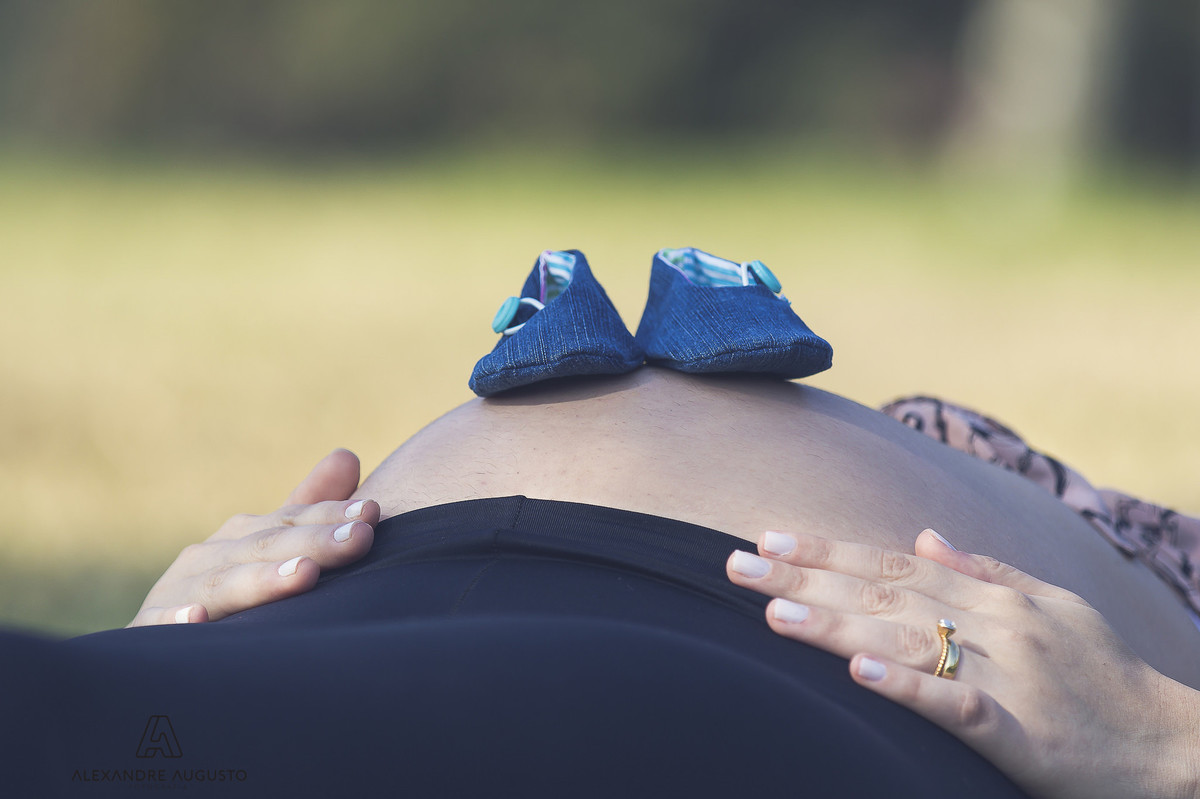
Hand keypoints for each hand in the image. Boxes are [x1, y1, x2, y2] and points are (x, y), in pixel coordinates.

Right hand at [129, 449, 378, 626]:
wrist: (155, 654)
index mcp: (240, 539)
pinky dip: (176, 621)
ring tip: (304, 573)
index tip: (373, 513)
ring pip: (223, 585)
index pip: (292, 521)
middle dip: (313, 543)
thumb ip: (307, 508)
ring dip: (261, 579)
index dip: (332, 516)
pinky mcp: (148, 634)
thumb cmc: (227, 597)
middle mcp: (208, 559)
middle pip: (266, 548)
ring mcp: (177, 594)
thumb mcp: (268, 551)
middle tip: (357, 540)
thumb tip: (347, 454)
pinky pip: (160, 628)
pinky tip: (197, 619)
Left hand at [726, 529, 1199, 798]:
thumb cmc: (1103, 674)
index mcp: (994, 596)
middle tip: (736, 563)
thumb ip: (985, 569)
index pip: (892, 564)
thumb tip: (925, 536)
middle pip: (883, 594)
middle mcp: (994, 623)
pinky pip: (956, 704)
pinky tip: (860, 674)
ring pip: (908, 640)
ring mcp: (1007, 673)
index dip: (827, 551)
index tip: (769, 537)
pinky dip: (908, 686)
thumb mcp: (1051, 607)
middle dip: (806, 578)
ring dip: (836, 625)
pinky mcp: (1020, 731)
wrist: (1173, 745)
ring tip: (773, 611)